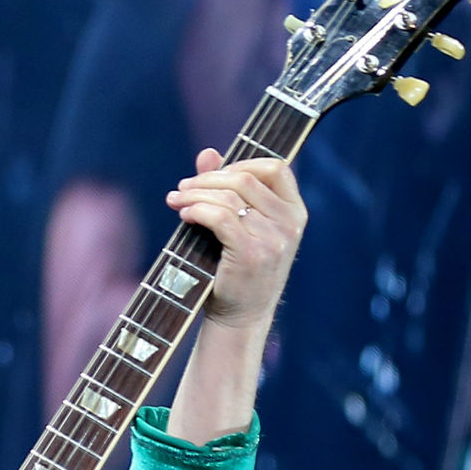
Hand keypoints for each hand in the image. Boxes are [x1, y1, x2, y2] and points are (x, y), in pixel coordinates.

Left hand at [164, 150, 306, 329]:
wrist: (240, 317)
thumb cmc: (237, 269)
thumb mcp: (240, 227)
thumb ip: (227, 189)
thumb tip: (207, 152)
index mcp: (295, 212)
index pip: (276, 168)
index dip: (241, 163)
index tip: (212, 175)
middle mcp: (290, 223)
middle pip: (245, 179)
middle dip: (207, 179)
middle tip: (182, 187)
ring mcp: (274, 240)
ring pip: (229, 198)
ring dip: (195, 194)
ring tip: (175, 200)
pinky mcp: (252, 254)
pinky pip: (220, 218)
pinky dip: (197, 211)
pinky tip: (184, 215)